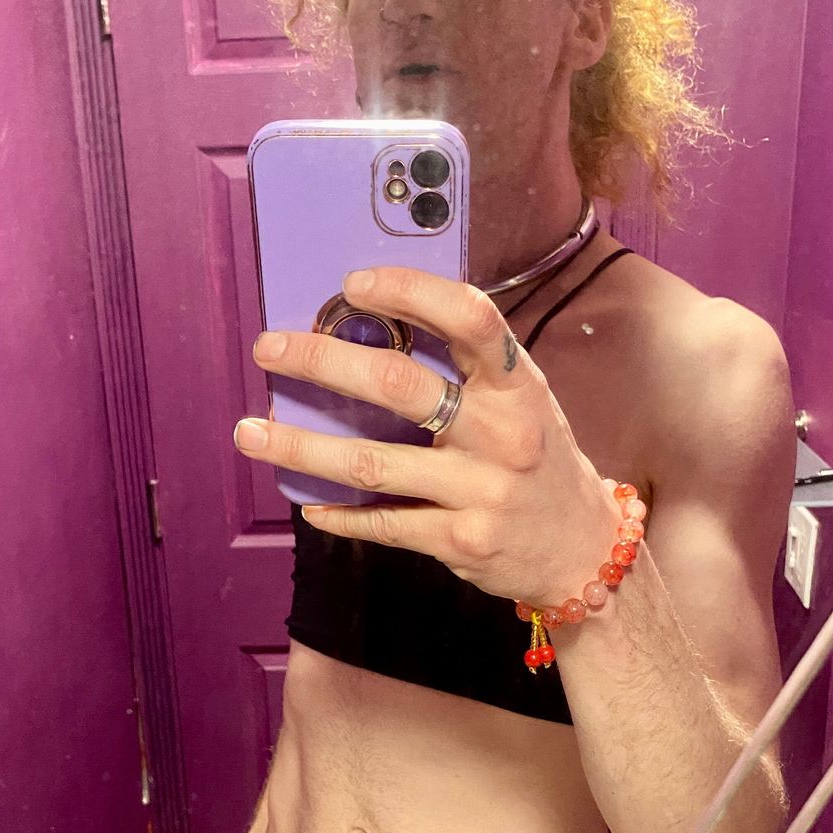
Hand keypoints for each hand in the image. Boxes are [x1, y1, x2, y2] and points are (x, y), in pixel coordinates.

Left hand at [233, 267, 622, 605]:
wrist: (582, 549)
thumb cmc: (538, 461)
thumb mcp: (523, 403)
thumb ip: (467, 371)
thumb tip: (373, 330)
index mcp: (518, 386)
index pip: (470, 317)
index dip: (410, 291)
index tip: (353, 283)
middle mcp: (503, 434)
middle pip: (400, 385)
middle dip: (323, 362)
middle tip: (269, 349)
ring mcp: (481, 491)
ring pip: (372, 463)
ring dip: (301, 447)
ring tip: (250, 432)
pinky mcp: (461, 541)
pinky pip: (384, 522)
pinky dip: (339, 513)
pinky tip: (307, 505)